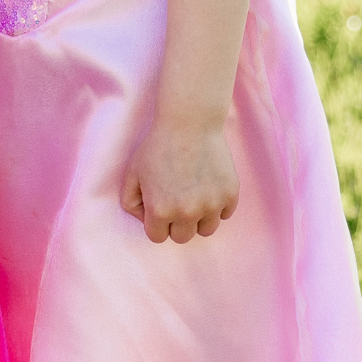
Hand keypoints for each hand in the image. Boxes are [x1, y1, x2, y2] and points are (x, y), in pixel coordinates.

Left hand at [121, 118, 238, 241]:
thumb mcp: (132, 174)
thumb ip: (131, 203)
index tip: (160, 206)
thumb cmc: (158, 147)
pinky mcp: (230, 195)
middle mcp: (187, 213)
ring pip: (206, 230)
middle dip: (177, 223)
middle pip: (182, 237)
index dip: (157, 222)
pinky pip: (224, 214)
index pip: (158, 237)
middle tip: (177, 200)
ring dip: (199, 218)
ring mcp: (211, 205)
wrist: (190, 123)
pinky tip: (209, 186)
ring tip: (195, 196)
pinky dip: (218, 205)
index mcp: (160, 211)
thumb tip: (146, 219)